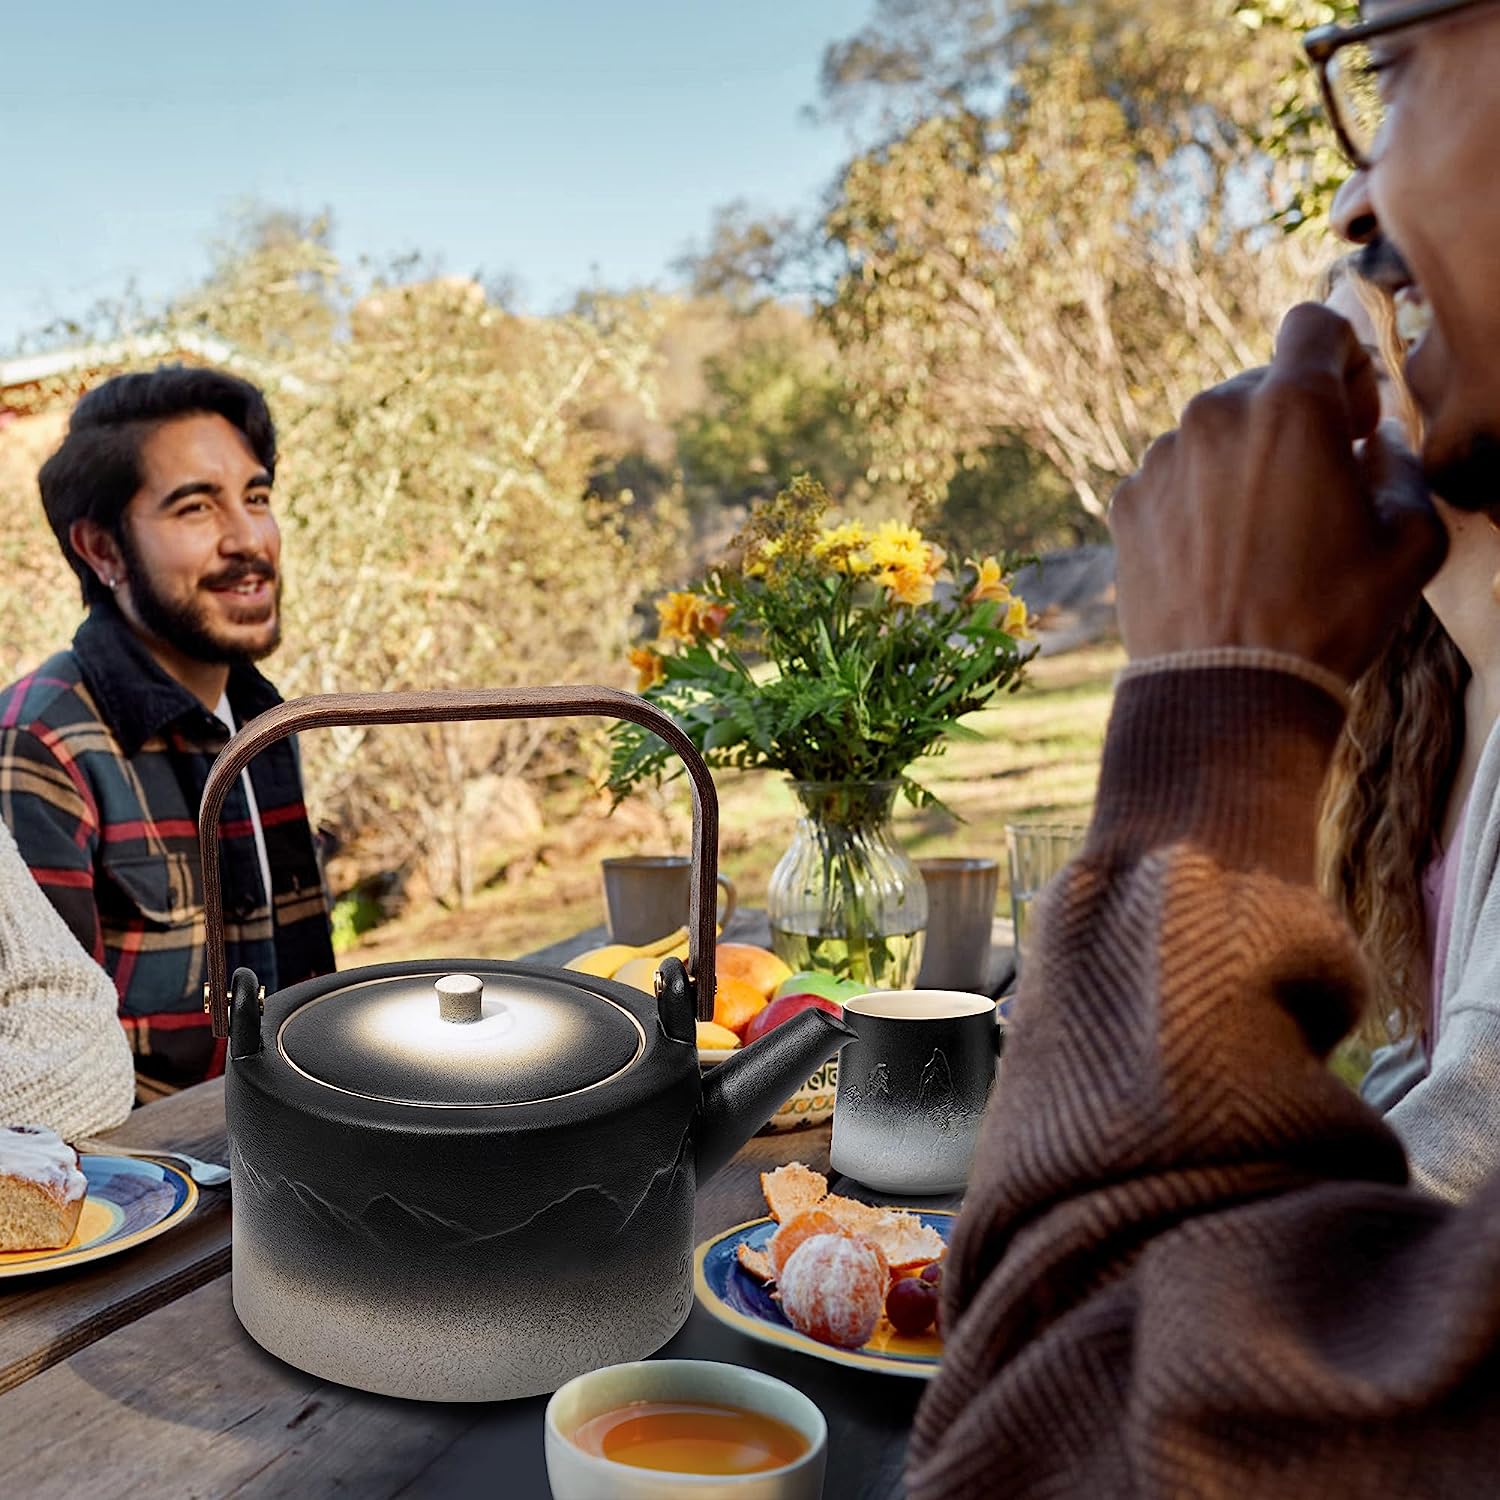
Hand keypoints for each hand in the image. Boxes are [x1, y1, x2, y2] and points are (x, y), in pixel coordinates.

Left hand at [1109, 303, 1445, 682]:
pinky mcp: (1124, 503)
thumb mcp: (1410, 540)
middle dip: (1295, 421)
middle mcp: (1213, 416)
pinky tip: (1217, 555)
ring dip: (1241, 463)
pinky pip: (1172, 478)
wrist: (1224, 689)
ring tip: (1262, 535)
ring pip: (1212, 434)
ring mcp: (1159, 460)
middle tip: (1315, 488)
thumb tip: (1372, 444)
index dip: (1344, 361)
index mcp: (1290, 408)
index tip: (1350, 419)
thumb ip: (1402, 466)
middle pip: (1262, 385)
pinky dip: (1196, 499)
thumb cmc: (1326, 617)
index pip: (1315, 326)